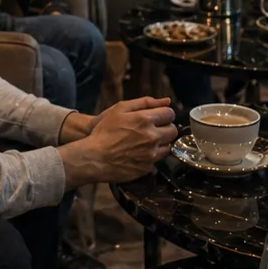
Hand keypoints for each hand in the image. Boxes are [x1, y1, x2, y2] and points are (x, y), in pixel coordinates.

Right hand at [58, 96, 177, 187]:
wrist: (94, 158)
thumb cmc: (104, 131)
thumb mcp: (120, 109)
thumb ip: (145, 102)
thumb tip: (166, 100)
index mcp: (145, 120)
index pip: (170, 114)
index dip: (164, 114)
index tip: (158, 117)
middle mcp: (152, 137)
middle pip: (173, 131)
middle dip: (165, 128)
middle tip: (153, 129)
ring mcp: (151, 154)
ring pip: (168, 146)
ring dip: (161, 143)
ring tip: (145, 142)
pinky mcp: (148, 168)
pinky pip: (157, 160)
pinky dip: (151, 156)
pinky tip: (139, 153)